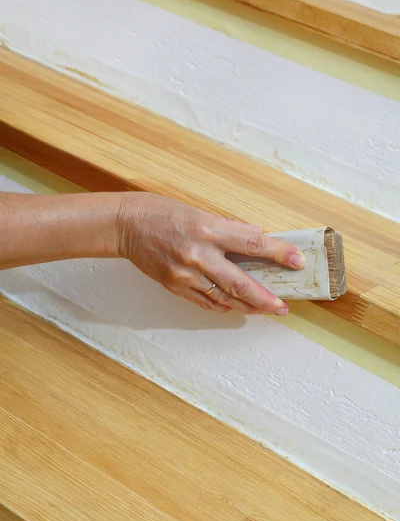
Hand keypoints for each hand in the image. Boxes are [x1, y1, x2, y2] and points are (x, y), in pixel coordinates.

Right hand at [117, 193, 304, 314]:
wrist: (126, 225)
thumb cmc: (162, 212)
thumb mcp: (199, 210)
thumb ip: (229, 226)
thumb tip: (255, 233)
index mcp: (207, 229)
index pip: (251, 243)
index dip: (278, 253)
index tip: (297, 261)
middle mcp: (198, 254)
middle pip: (239, 283)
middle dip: (265, 298)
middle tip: (283, 306)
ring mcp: (185, 274)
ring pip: (223, 298)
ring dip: (247, 307)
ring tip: (265, 310)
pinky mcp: (175, 286)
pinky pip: (204, 302)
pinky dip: (223, 306)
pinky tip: (236, 307)